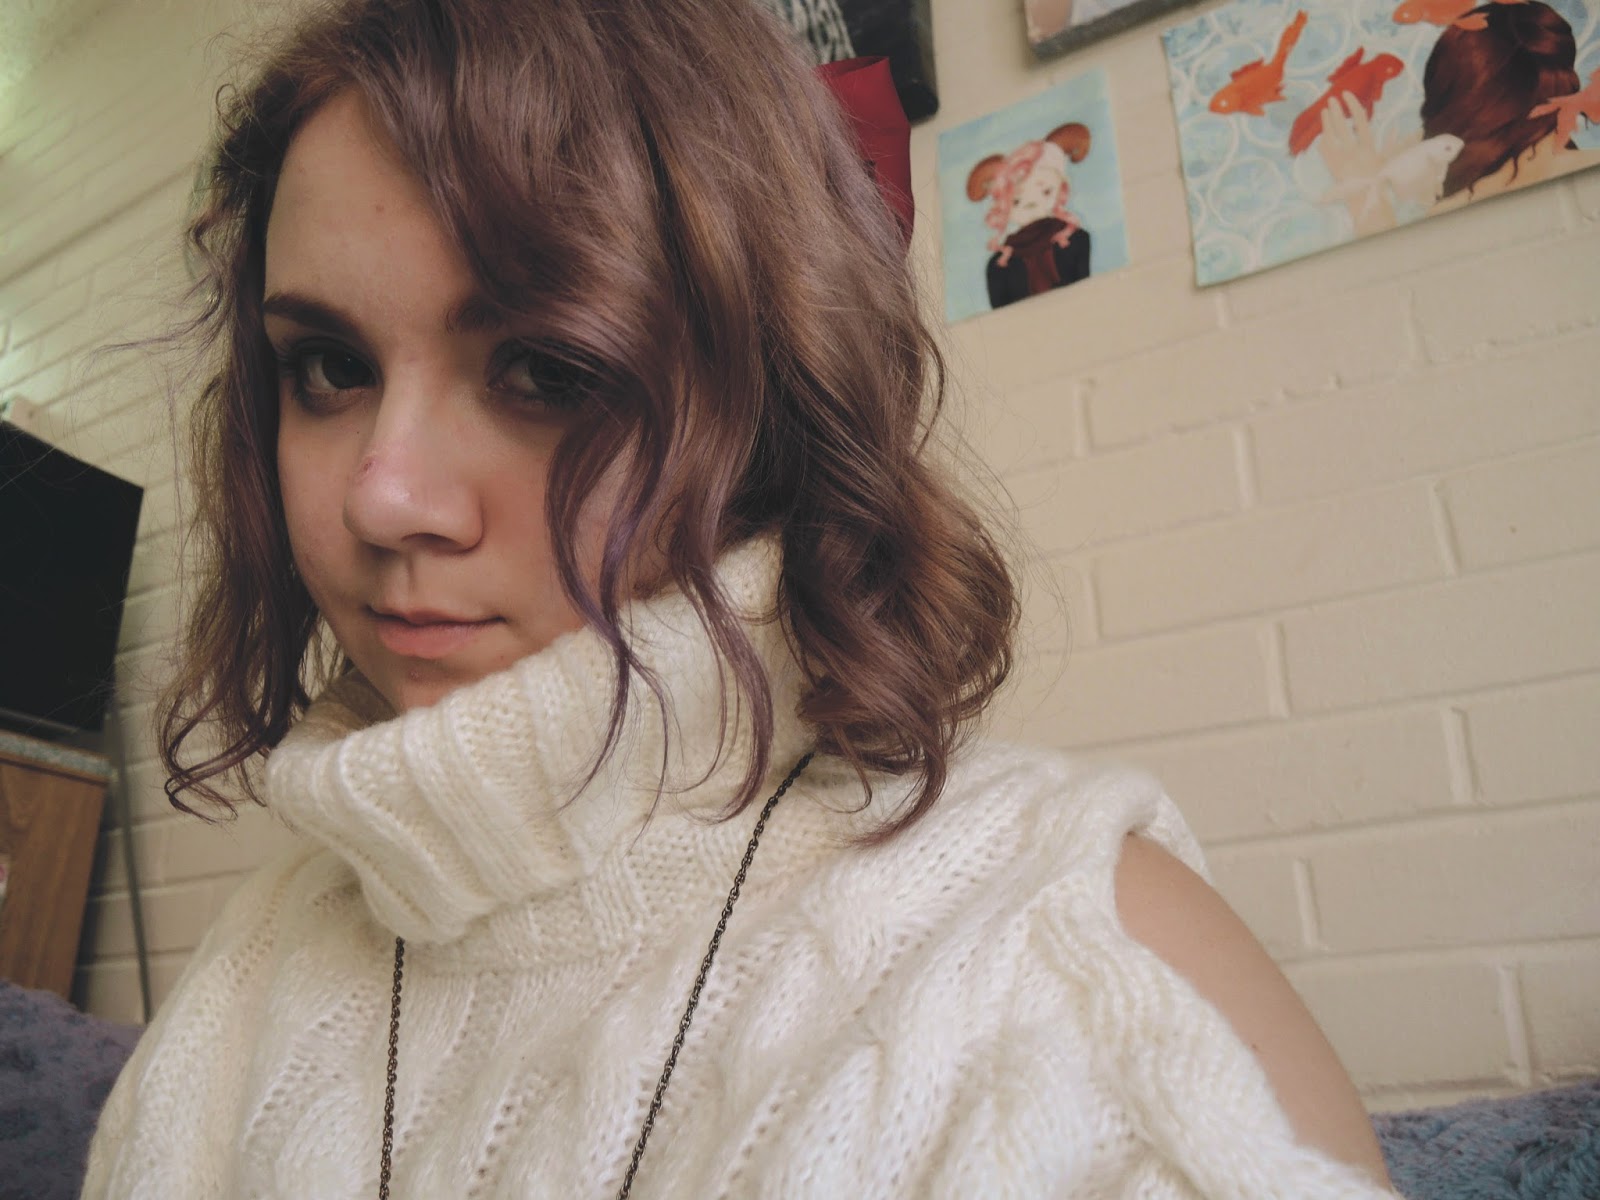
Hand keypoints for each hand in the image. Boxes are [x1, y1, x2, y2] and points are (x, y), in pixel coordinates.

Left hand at [1315, 93, 1396, 234]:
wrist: (1367, 203)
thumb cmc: (1383, 181)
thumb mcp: (1392, 162)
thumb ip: (1401, 144)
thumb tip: (1419, 130)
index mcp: (1369, 149)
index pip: (1361, 121)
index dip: (1353, 106)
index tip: (1346, 94)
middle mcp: (1353, 154)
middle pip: (1342, 128)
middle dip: (1336, 112)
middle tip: (1330, 98)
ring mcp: (1341, 162)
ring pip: (1331, 138)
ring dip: (1327, 123)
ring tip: (1324, 110)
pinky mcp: (1333, 169)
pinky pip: (1325, 152)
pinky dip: (1324, 141)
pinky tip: (1322, 133)